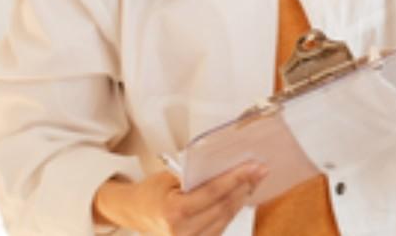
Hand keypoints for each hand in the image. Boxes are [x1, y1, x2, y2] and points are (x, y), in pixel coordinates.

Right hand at [95, 166, 265, 235]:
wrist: (135, 212)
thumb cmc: (151, 192)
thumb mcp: (169, 177)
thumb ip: (196, 176)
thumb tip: (229, 167)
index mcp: (174, 213)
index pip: (214, 193)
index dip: (237, 179)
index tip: (254, 167)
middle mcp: (182, 233)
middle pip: (224, 208)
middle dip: (244, 187)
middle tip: (260, 171)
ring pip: (226, 220)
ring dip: (241, 200)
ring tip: (253, 182)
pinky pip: (220, 228)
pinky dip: (231, 212)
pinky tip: (239, 198)